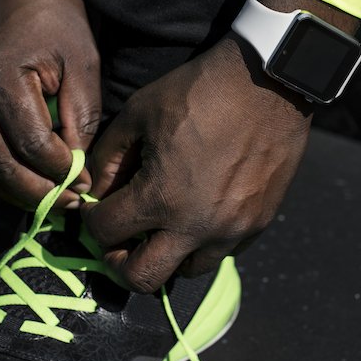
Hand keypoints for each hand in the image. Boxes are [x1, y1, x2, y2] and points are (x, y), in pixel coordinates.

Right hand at [0, 0, 100, 208]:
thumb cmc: (55, 20)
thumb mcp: (82, 62)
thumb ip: (81, 116)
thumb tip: (79, 169)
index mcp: (0, 81)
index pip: (32, 146)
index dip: (63, 173)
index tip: (88, 184)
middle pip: (1, 168)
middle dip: (40, 195)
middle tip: (73, 206)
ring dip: (19, 195)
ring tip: (55, 203)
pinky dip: (4, 180)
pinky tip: (34, 186)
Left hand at [81, 36, 312, 292]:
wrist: (270, 83)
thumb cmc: (200, 90)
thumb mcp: (139, 112)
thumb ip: (107, 158)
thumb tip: (95, 192)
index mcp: (160, 197)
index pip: (105, 233)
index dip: (91, 222)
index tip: (96, 210)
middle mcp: (196, 226)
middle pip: (142, 278)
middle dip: (120, 262)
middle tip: (120, 239)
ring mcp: (231, 230)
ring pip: (187, 271)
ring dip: (167, 256)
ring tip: (163, 227)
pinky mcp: (258, 224)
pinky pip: (222, 252)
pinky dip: (203, 242)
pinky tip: (199, 212)